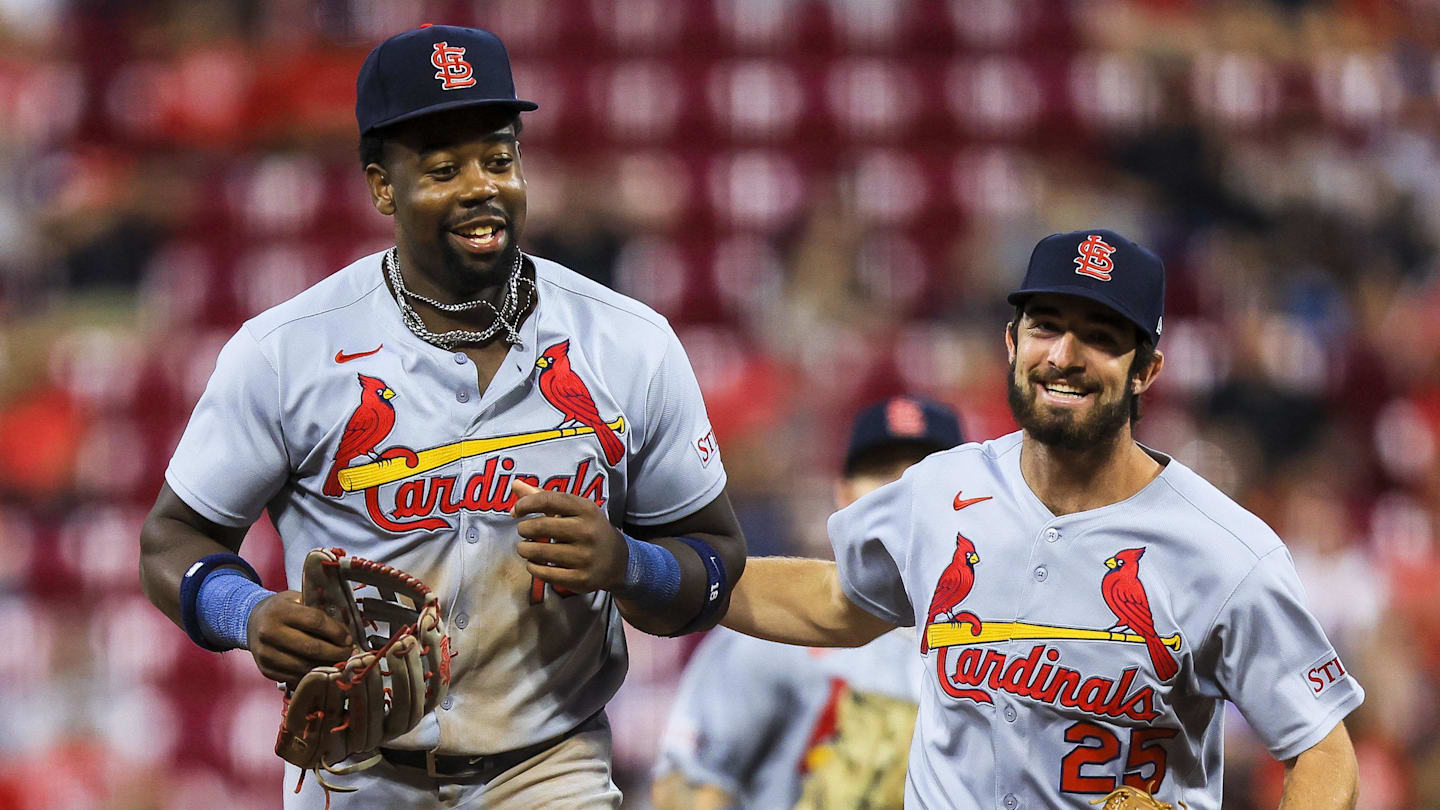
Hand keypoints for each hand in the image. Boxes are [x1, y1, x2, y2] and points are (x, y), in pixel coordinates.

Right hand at [245, 590, 353, 684]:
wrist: (251, 622)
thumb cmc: (281, 609)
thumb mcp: (297, 599)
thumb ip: (318, 610)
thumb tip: (345, 631)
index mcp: (280, 611)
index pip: (315, 621)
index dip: (336, 632)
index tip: (348, 638)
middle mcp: (269, 632)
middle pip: (311, 648)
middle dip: (335, 653)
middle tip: (348, 653)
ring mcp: (266, 653)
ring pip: (304, 666)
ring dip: (325, 667)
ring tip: (338, 662)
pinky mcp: (265, 669)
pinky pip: (294, 677)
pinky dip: (311, 675)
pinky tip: (321, 669)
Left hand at [511, 480, 627, 593]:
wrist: (619, 562)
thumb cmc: (590, 530)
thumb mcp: (575, 510)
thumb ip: (545, 497)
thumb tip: (515, 485)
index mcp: (586, 510)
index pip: (549, 500)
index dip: (526, 504)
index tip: (517, 510)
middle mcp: (587, 532)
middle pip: (540, 526)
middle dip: (524, 529)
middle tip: (524, 531)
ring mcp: (585, 557)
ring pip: (539, 552)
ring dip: (525, 549)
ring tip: (526, 547)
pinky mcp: (580, 579)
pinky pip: (545, 573)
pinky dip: (533, 568)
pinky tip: (533, 563)